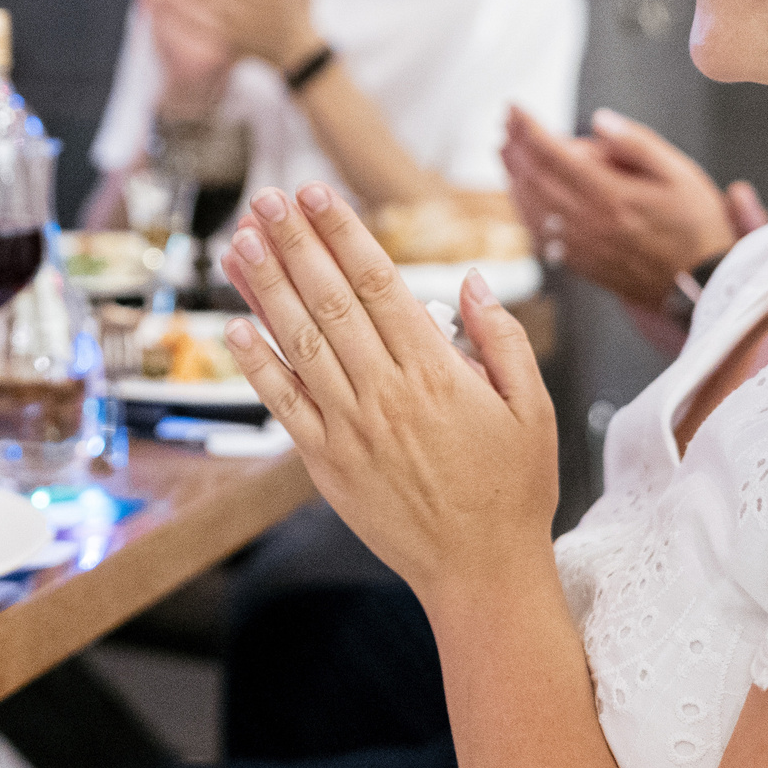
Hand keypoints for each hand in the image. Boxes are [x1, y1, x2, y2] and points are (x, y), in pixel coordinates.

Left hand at [219, 184, 559, 602]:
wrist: (481, 572)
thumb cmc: (513, 489)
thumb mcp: (533, 408)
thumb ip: (501, 339)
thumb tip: (470, 282)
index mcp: (436, 371)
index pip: (378, 284)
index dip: (342, 233)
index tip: (315, 194)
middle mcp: (386, 392)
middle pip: (329, 301)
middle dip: (294, 244)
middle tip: (266, 199)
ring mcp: (350, 427)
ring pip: (299, 342)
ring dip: (265, 289)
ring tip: (240, 242)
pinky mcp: (326, 463)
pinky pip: (283, 404)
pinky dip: (256, 364)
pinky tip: (234, 325)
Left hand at [501, 107, 763, 310]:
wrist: (707, 286)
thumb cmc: (698, 226)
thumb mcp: (680, 173)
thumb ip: (637, 144)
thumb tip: (598, 121)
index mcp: (612, 196)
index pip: (554, 155)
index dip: (528, 129)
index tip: (514, 107)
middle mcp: (590, 223)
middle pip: (536, 180)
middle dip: (516, 148)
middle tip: (505, 124)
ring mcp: (583, 248)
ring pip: (532, 209)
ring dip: (513, 177)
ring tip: (505, 151)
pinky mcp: (583, 265)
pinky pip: (541, 237)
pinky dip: (525, 211)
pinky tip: (521, 197)